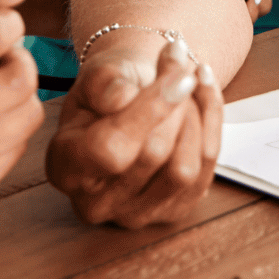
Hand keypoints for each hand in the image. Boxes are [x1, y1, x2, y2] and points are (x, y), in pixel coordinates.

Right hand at [45, 34, 222, 227]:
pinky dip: (213, 124)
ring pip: (185, 170)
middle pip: (153, 155)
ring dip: (197, 116)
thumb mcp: (95, 74)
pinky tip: (204, 93)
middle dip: (176, 103)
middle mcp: (95, 202)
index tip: (178, 73)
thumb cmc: (107, 87)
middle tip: (179, 64)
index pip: (110, 148)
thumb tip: (123, 96)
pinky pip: (206, 170)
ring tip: (190, 78)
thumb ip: (103, 82)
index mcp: (65, 166)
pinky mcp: (172, 212)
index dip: (149, 110)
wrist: (127, 99)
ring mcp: (136, 214)